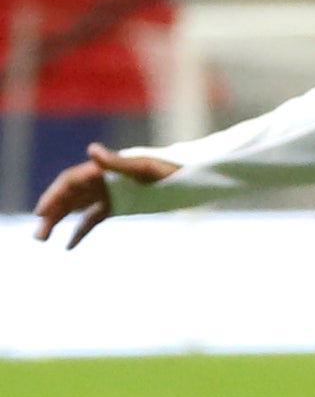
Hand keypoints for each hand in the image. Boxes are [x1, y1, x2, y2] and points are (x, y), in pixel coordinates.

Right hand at [31, 144, 174, 247]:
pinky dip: (80, 231)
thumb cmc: (172, 170)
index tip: (41, 213)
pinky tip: (68, 246)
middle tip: (38, 235)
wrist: (194, 179)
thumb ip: (118, 163)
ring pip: (77, 208)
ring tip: (42, 239)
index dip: (54, 196)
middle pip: (69, 196)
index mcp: (105, 168)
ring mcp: (109, 193)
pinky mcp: (119, 205)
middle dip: (51, 214)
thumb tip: (91, 150)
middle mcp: (102, 179)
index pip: (71, 181)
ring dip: (59, 222)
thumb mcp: (146, 168)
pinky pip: (93, 218)